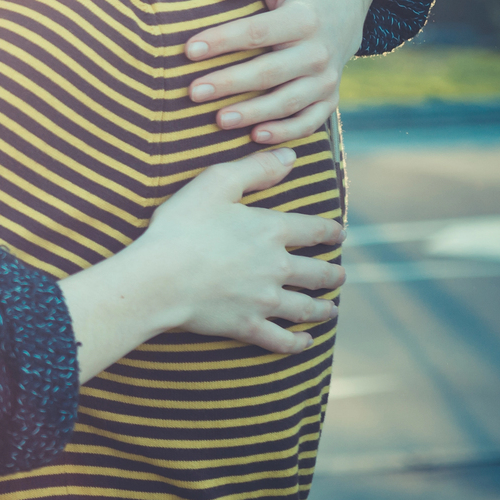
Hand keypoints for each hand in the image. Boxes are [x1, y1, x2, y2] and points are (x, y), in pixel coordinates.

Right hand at [124, 148, 344, 353]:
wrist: (159, 278)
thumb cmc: (181, 227)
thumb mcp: (214, 183)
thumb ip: (254, 168)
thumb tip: (290, 156)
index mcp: (271, 230)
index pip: (315, 229)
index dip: (331, 231)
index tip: (340, 233)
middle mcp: (277, 267)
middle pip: (318, 272)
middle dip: (332, 273)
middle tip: (339, 275)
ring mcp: (265, 300)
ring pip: (306, 307)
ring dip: (323, 308)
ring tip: (331, 308)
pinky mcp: (248, 325)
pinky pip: (281, 339)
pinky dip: (297, 343)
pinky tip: (306, 342)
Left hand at [187, 0, 365, 143]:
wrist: (344, 15)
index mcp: (305, 18)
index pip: (257, 31)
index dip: (223, 40)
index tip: (189, 50)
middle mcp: (319, 51)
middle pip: (270, 71)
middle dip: (230, 83)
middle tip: (194, 92)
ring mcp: (326, 79)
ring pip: (288, 102)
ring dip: (253, 113)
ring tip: (218, 120)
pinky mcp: (329, 99)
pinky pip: (310, 121)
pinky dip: (286, 132)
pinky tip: (257, 136)